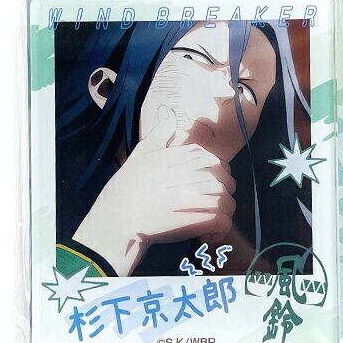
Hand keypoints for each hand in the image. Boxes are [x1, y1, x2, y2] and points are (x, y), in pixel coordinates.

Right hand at [72, 106, 235, 275]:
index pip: (211, 158)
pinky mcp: (194, 221)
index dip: (213, 169)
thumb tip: (168, 110)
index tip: (206, 181)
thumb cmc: (128, 186)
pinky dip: (220, 227)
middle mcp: (187, 174)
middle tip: (210, 199)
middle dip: (222, 188)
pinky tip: (208, 231)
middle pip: (223, 177)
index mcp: (179, 157)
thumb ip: (161, 130)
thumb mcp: (143, 152)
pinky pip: (223, 220)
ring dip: (222, 208)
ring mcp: (192, 197)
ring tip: (210, 216)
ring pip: (226, 199)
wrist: (117, 220)